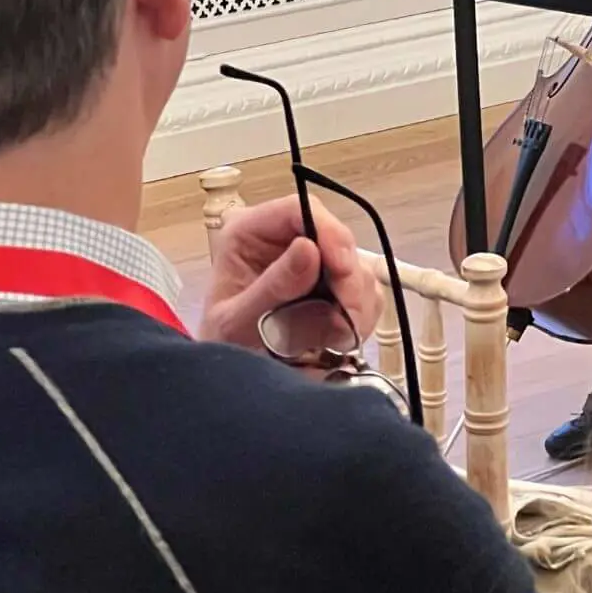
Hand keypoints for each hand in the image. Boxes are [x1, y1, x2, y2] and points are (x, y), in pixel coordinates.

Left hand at [199, 194, 381, 351]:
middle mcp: (285, 240)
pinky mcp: (334, 287)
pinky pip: (366, 292)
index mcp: (249, 233)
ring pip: (357, 267)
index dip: (328, 232)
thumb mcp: (236, 323)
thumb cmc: (224, 349)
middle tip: (346, 315)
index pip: (298, 209)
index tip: (342, 269)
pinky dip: (362, 316)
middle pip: (337, 238)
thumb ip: (271, 288)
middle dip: (347, 279)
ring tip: (336, 337)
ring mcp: (315, 264)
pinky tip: (342, 337)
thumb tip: (308, 249)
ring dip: (356, 303)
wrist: (233, 383)